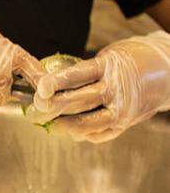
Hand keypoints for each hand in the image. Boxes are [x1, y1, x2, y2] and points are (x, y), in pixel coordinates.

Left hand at [31, 31, 169, 142]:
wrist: (169, 73)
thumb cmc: (130, 62)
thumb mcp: (109, 58)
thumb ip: (84, 72)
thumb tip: (50, 86)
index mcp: (108, 66)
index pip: (76, 75)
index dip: (55, 82)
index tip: (40, 88)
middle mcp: (115, 89)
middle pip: (76, 101)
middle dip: (51, 107)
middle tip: (36, 108)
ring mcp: (121, 109)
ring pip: (85, 123)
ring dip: (63, 125)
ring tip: (49, 124)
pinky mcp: (125, 124)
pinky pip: (98, 134)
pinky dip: (81, 134)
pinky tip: (70, 131)